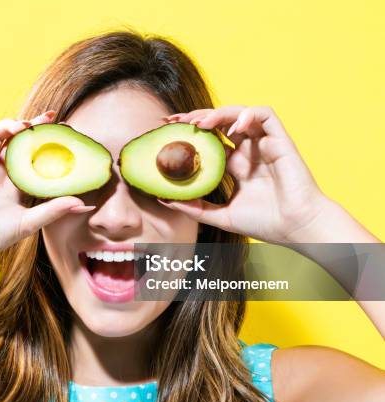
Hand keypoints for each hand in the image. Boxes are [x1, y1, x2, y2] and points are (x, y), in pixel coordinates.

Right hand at [0, 111, 93, 272]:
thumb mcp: (29, 222)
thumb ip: (55, 210)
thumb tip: (86, 206)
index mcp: (14, 183)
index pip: (32, 154)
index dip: (45, 141)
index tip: (62, 130)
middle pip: (15, 139)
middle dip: (31, 126)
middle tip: (48, 118)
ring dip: (8, 124)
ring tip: (21, 127)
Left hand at [158, 105, 330, 243]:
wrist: (297, 228)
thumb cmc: (266, 223)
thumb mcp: (221, 216)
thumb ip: (195, 207)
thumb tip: (163, 198)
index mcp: (236, 165)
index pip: (209, 140)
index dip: (189, 132)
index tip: (167, 130)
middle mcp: (248, 151)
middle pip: (219, 123)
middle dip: (196, 116)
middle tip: (174, 120)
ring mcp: (264, 143)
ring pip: (239, 114)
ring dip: (218, 113)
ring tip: (199, 123)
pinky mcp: (281, 140)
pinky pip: (265, 115)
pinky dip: (248, 114)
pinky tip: (232, 127)